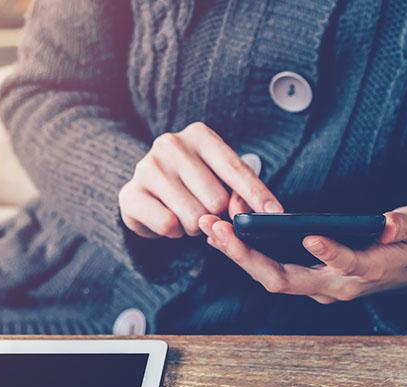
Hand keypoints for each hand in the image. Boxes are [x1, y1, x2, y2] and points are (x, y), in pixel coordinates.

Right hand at [119, 122, 282, 237]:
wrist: (145, 194)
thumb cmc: (192, 185)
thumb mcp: (219, 180)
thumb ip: (238, 194)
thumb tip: (242, 213)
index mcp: (199, 135)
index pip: (235, 168)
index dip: (257, 194)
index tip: (275, 213)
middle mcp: (171, 144)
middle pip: (216, 200)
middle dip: (217, 217)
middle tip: (206, 212)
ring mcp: (147, 167)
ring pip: (194, 217)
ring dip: (195, 227)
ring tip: (186, 215)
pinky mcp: (130, 194)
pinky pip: (169, 226)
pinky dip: (174, 232)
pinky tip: (168, 219)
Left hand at [199, 206, 406, 303]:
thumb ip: (405, 225)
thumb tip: (388, 221)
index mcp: (369, 271)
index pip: (347, 265)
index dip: (331, 252)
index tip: (312, 235)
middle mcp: (337, 286)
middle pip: (286, 279)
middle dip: (249, 257)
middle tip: (220, 230)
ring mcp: (319, 288)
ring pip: (272, 278)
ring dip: (238, 255)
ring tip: (210, 227)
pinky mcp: (309, 281)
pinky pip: (272, 271)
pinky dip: (247, 252)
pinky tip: (225, 231)